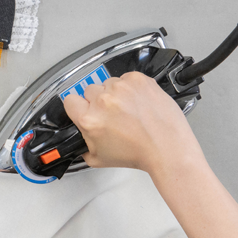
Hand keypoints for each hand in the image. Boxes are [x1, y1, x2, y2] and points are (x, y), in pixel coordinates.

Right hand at [62, 71, 205, 174]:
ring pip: (109, 83)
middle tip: (113, 114)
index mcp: (89, 119)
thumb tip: (80, 136)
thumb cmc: (138, 154)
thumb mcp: (98, 158)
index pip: (70, 100)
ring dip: (116, 93)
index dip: (78, 107)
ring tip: (129, 109)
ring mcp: (122, 88)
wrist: (168, 148)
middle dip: (98, 101)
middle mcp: (103, 100)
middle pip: (89, 90)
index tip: (86, 110)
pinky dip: (131, 87)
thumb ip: (82, 145)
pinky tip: (138, 102)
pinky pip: (127, 78)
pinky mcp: (138, 80)